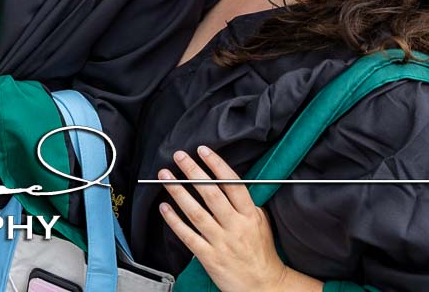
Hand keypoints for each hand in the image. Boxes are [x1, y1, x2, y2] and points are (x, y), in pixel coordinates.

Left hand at [158, 147, 306, 291]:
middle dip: (193, 172)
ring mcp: (221, 242)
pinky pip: (188, 236)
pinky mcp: (209, 257)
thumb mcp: (261, 223)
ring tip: (165, 176)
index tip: (203, 150)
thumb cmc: (261, 253)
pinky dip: (174, 221)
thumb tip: (229, 183)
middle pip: (211, 194)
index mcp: (250, 215)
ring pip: (196, 212)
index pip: (232, 184)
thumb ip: (246, 204)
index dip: (217, 165)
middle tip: (179, 156)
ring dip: (178, 191)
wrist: (264, 286)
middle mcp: (235, 226)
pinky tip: (164, 207)